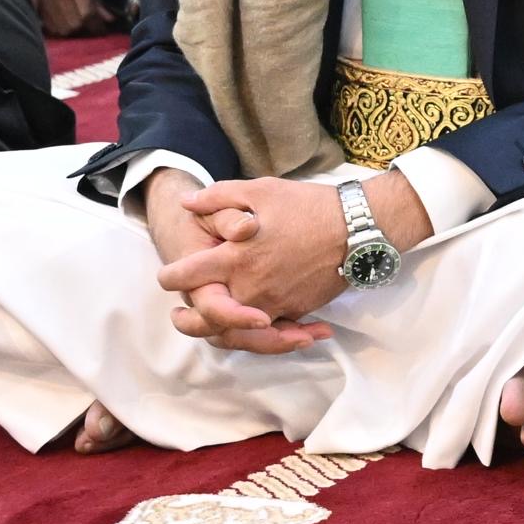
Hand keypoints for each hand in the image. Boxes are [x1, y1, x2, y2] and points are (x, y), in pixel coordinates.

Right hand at [28, 0, 110, 36]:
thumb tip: (109, 19)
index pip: (87, 12)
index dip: (96, 23)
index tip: (101, 28)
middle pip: (74, 23)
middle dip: (84, 27)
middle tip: (89, 24)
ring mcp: (43, 0)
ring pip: (61, 28)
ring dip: (72, 30)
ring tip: (76, 23)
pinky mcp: (35, 6)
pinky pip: (49, 26)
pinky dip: (58, 28)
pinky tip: (63, 22)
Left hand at [147, 174, 377, 350]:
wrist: (358, 229)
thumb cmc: (308, 206)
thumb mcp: (260, 190)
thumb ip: (218, 198)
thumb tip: (187, 204)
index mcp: (234, 257)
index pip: (185, 276)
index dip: (170, 275)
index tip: (166, 276)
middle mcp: (249, 287)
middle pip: (205, 317)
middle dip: (187, 319)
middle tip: (178, 314)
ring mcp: (274, 303)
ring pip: (236, 332)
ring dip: (219, 332)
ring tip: (209, 326)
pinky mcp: (295, 310)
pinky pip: (270, 330)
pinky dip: (259, 333)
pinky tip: (252, 325)